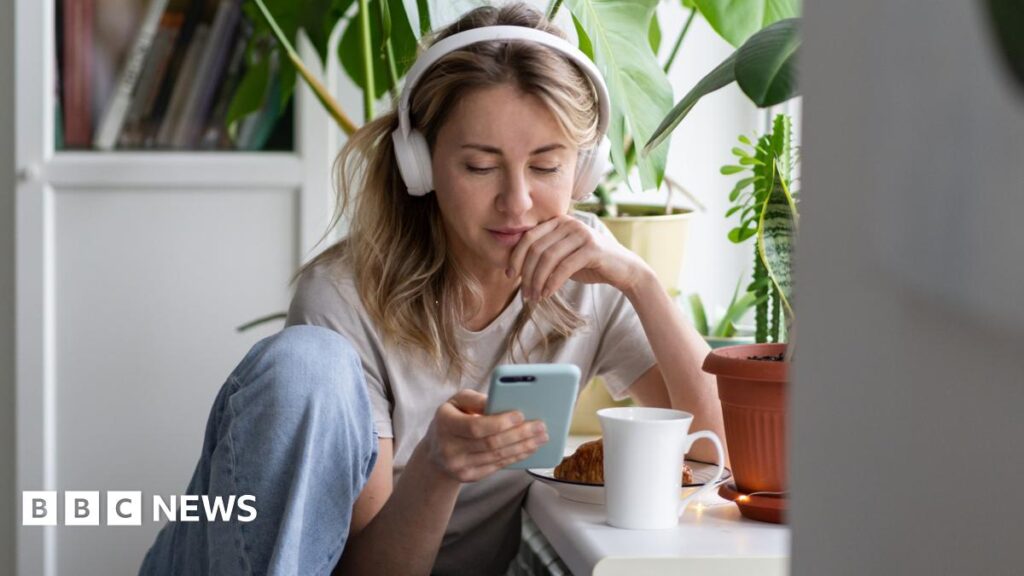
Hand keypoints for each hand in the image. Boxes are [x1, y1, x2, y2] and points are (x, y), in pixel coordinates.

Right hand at [423, 390, 548, 482]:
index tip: (521, 415)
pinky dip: (516, 456)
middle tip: (541, 426)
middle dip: (519, 434)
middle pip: (491, 443)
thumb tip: (500, 399)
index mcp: (446, 424)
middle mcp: (450, 448)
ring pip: (497, 456)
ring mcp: (459, 466)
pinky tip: (529, 448)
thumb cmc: (451, 419)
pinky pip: (498, 466)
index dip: (500, 422)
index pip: (476, 427)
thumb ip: (475, 398)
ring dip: (523, 446)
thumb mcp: (456, 402)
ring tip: (541, 437)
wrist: (434, 453)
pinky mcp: (469, 476)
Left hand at [506, 214, 646, 299]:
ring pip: (548, 258)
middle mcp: (569, 223)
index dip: (516, 257)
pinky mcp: (592, 248)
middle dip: (526, 273)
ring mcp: (582, 233)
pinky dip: (552, 283)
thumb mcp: (562, 256)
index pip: (529, 237)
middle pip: (536, 248)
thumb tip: (515, 267)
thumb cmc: (589, 264)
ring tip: (535, 297)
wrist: (624, 269)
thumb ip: (543, 255)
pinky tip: (547, 294)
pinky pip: (564, 267)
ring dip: (538, 281)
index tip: (509, 275)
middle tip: (525, 293)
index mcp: (559, 221)